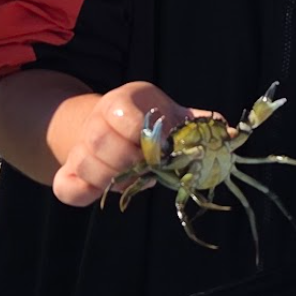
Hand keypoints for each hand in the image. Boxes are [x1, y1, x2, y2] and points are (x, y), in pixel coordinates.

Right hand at [52, 81, 189, 206]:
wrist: (111, 125)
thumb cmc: (149, 120)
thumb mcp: (171, 114)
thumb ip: (196, 124)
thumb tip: (230, 134)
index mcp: (120, 101)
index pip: (123, 115)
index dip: (145, 135)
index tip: (164, 148)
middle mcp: (94, 121)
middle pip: (98, 141)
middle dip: (129, 160)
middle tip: (151, 169)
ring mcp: (78, 147)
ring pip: (83, 165)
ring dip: (113, 179)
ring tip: (137, 179)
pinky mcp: (69, 172)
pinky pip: (65, 188)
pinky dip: (84, 194)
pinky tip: (107, 190)